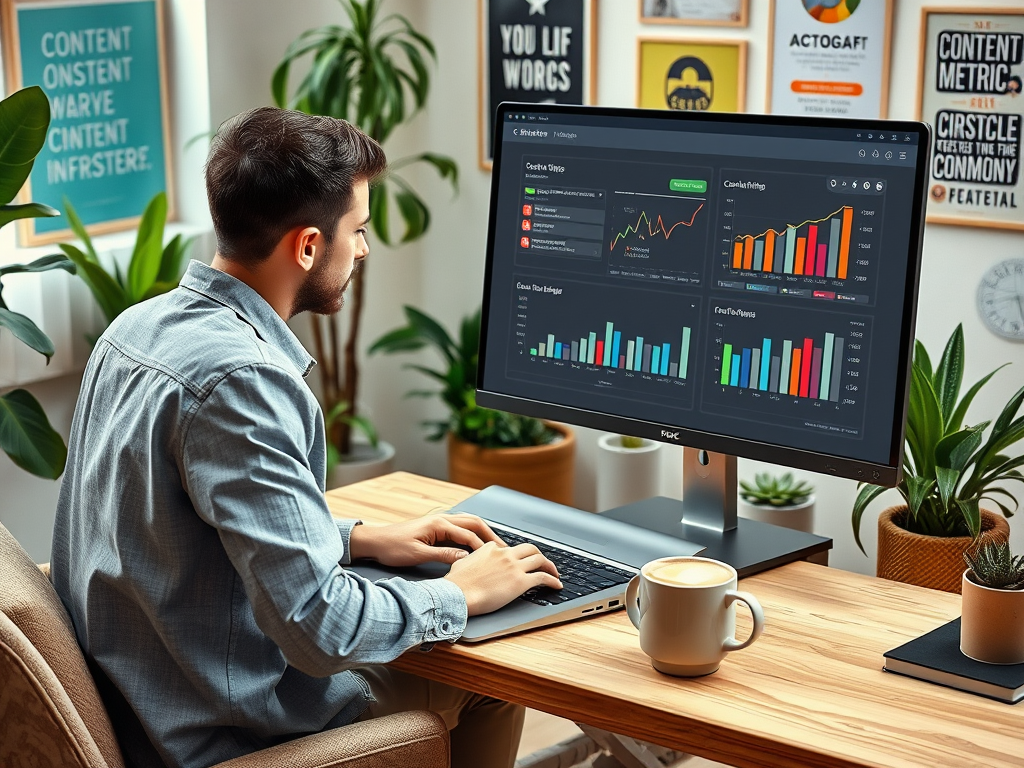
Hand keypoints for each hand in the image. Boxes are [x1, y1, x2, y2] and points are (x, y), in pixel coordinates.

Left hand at [348, 513, 506, 566]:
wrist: (375, 541)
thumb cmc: (392, 546)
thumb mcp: (418, 555)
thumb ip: (443, 556)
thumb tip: (464, 560)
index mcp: (438, 524)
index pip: (468, 534)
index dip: (483, 547)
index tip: (494, 557)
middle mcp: (441, 519)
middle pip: (474, 522)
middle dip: (490, 535)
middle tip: (504, 548)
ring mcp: (439, 521)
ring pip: (469, 522)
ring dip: (483, 532)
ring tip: (495, 545)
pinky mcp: (436, 527)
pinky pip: (461, 527)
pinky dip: (473, 533)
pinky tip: (477, 543)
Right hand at [444, 542, 562, 615]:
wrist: (458, 593)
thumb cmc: (456, 582)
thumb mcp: (462, 562)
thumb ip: (473, 559)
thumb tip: (473, 561)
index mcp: (491, 548)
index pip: (510, 548)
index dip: (517, 556)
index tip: (520, 563)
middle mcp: (505, 554)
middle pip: (530, 548)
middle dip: (539, 555)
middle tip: (543, 563)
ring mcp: (514, 567)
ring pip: (539, 559)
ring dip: (549, 566)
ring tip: (554, 573)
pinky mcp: (520, 582)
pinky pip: (543, 577)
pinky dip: (553, 580)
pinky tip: (556, 585)